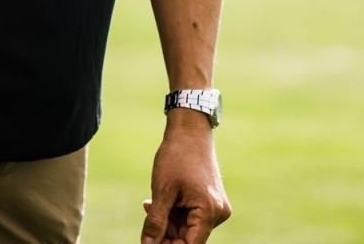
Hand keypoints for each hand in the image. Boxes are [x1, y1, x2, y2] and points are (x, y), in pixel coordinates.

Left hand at [140, 117, 230, 243]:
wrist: (190, 129)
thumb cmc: (176, 156)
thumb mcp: (162, 191)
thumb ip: (156, 222)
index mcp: (209, 211)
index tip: (150, 243)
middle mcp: (218, 213)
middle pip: (188, 237)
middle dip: (165, 234)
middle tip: (145, 222)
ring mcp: (216, 207)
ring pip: (187, 227)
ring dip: (167, 222)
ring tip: (150, 205)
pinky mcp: (210, 201)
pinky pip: (191, 216)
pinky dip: (174, 213)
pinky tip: (157, 203)